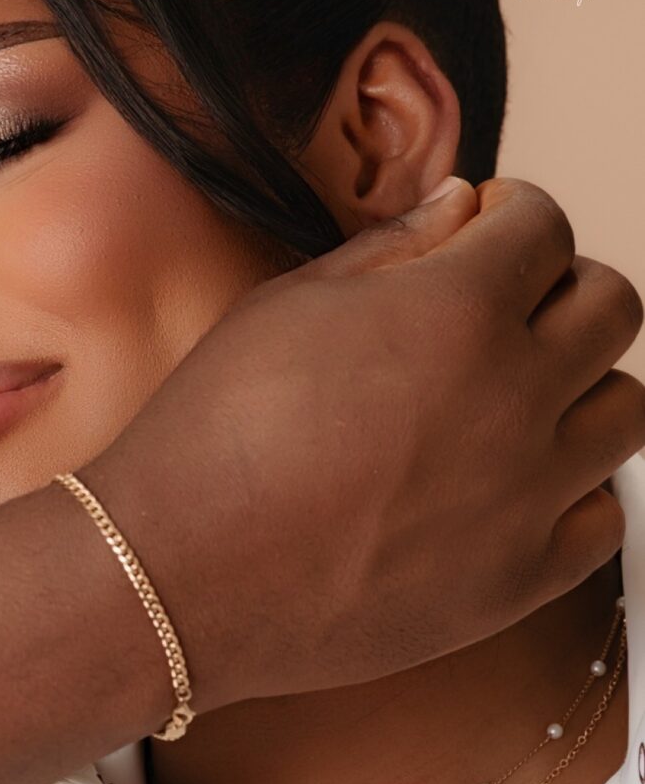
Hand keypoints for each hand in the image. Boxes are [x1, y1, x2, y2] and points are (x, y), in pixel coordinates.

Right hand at [83, 177, 644, 712]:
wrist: (182, 571)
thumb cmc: (217, 429)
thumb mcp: (290, 304)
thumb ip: (393, 246)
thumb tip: (462, 206)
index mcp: (456, 309)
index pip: (547, 225)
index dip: (513, 213)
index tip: (485, 229)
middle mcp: (514, 394)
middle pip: (614, 307)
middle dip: (563, 286)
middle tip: (506, 304)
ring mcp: (529, 493)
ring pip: (626, 408)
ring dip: (580, 385)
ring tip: (513, 396)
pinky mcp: (523, 577)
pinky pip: (604, 515)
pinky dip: (571, 489)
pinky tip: (509, 479)